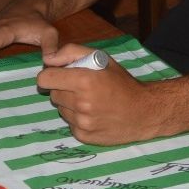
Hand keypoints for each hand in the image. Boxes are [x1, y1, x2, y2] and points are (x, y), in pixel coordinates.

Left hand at [36, 44, 166, 145]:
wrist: (144, 112)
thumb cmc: (122, 82)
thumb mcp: (101, 58)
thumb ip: (71, 52)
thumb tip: (47, 60)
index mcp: (84, 81)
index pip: (45, 79)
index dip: (49, 75)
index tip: (57, 76)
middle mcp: (81, 103)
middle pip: (53, 94)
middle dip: (63, 89)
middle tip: (81, 88)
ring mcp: (82, 123)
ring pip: (61, 110)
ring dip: (70, 104)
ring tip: (90, 101)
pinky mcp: (84, 136)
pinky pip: (70, 124)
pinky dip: (77, 119)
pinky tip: (94, 115)